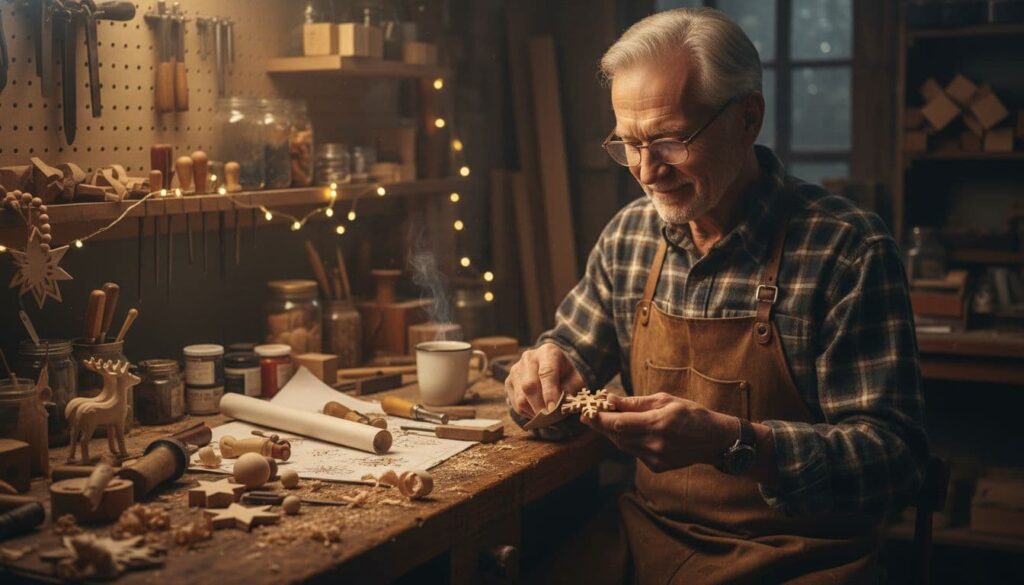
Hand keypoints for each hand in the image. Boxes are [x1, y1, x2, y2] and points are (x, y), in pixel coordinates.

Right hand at [505, 343, 584, 418]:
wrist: (551, 367)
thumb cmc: (565, 375)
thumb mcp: (575, 379)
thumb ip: (572, 391)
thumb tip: (562, 406)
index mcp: (548, 352)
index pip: (547, 372)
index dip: (550, 392)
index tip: (553, 409)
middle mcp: (529, 358)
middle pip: (530, 385)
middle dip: (541, 406)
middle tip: (550, 418)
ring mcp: (516, 369)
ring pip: (521, 397)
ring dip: (534, 412)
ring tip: (546, 417)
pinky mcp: (509, 381)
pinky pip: (515, 403)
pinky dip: (527, 412)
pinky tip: (537, 412)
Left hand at [583, 393, 735, 472]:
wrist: (714, 440)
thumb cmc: (691, 414)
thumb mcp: (665, 400)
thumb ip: (635, 402)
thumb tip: (610, 399)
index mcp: (658, 424)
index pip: (619, 423)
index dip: (600, 418)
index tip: (587, 410)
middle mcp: (655, 444)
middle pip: (617, 436)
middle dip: (601, 425)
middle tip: (589, 415)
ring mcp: (656, 458)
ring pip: (623, 446)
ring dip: (612, 433)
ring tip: (603, 421)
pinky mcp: (656, 467)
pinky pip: (634, 452)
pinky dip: (626, 441)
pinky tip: (626, 432)